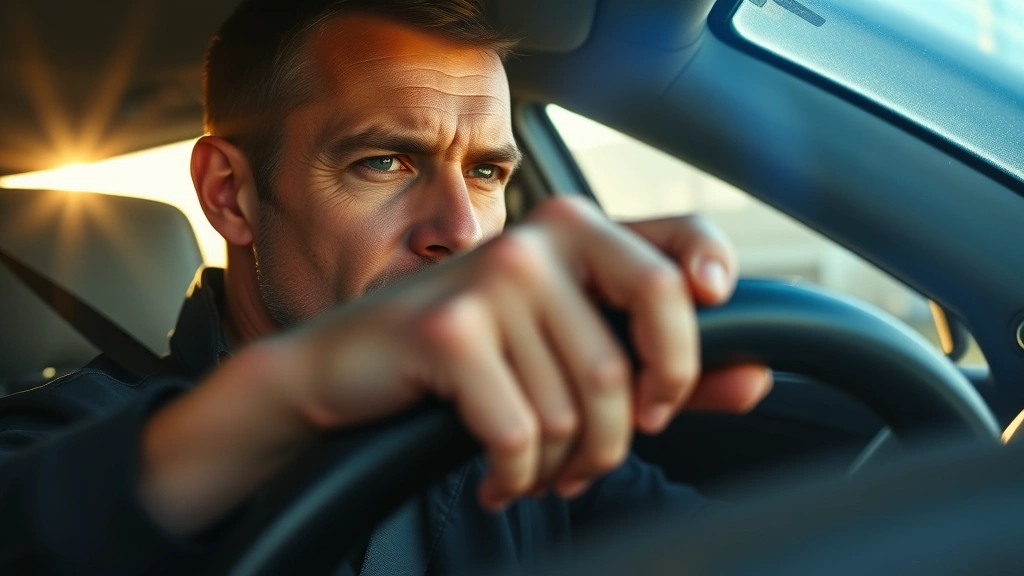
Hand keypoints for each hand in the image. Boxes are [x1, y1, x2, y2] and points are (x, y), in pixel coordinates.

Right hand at [292, 197, 770, 507]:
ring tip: (538, 469)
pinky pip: (523, 431)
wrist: (347, 369)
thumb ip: (657, 359)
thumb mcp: (562, 347)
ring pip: (582, 404)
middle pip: (644, 338)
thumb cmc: (466, 357)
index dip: (711, 288)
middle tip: (613, 448)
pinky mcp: (449, 330)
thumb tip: (754, 378)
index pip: (679, 243)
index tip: (706, 335)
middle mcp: (539, 239)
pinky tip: (498, 477)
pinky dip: (517, 473)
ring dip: (566, 463)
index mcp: (574, 229)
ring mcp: (492, 279)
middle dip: (637, 418)